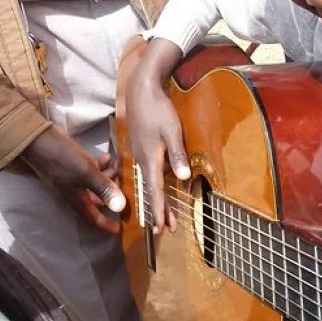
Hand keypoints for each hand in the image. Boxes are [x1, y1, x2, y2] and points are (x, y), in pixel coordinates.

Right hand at [21, 125, 124, 233]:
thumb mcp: (86, 173)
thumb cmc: (63, 159)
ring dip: (109, 175)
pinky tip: (107, 157)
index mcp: (78, 199)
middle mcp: (76, 192)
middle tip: (128, 181)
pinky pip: (91, 171)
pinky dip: (101, 166)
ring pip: (97, 184)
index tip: (121, 230)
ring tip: (119, 163)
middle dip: (114, 192)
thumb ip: (103, 188)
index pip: (94, 218)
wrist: (38, 141)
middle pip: (99, 199)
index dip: (107, 225)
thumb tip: (120, 207)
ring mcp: (73, 180)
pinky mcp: (73, 167)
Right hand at [125, 38, 188, 233]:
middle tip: (164, 230)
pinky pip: (147, 171)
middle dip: (158, 210)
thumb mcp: (172, 131)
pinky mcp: (140, 146)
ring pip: (148, 182)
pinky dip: (153, 184)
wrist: (141, 90)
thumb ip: (177, 154)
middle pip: (150, 190)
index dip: (159, 210)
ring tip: (163, 214)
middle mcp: (141, 159)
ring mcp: (139, 153)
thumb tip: (182, 178)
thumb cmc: (158, 109)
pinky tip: (158, 186)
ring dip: (156, 198)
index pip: (155, 191)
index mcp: (150, 158)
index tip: (162, 228)